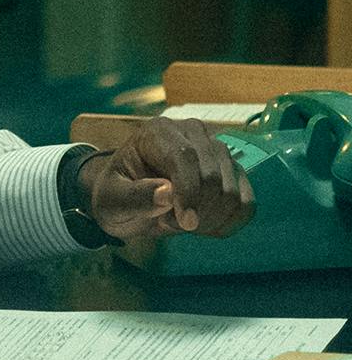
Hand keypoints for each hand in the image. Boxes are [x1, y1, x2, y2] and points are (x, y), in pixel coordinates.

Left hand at [84, 118, 255, 239]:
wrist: (127, 202)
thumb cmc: (116, 196)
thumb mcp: (111, 200)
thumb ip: (134, 197)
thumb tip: (167, 193)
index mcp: (157, 132)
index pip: (184, 157)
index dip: (188, 191)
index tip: (185, 222)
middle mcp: (192, 133)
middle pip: (211, 175)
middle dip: (194, 210)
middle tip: (167, 221)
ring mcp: (217, 151)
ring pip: (232, 192)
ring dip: (208, 219)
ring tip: (180, 221)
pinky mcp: (232, 172)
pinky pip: (246, 204)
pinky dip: (228, 223)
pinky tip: (203, 227)